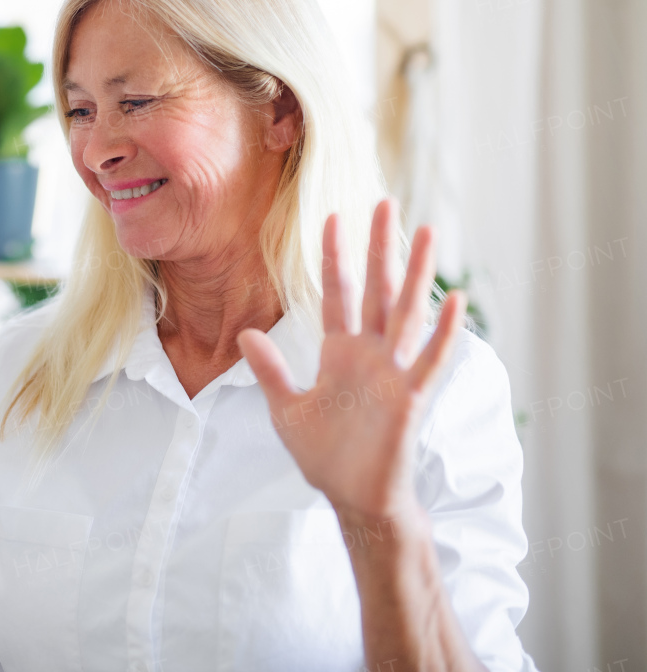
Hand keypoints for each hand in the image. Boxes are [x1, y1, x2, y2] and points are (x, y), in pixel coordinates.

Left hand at [237, 199, 465, 521]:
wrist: (353, 498)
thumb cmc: (326, 456)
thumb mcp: (286, 409)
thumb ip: (270, 370)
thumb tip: (246, 332)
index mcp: (340, 352)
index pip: (337, 293)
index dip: (335, 256)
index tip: (334, 216)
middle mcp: (369, 354)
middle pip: (375, 289)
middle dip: (379, 247)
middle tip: (385, 202)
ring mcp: (392, 373)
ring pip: (407, 313)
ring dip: (417, 275)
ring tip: (428, 232)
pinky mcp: (410, 400)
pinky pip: (429, 361)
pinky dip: (444, 333)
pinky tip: (454, 300)